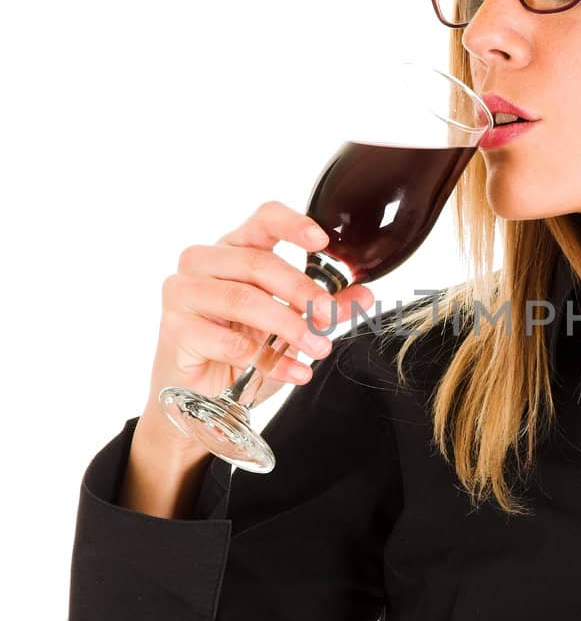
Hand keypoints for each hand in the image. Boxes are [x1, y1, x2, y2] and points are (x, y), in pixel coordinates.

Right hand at [147, 199, 372, 413]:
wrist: (203, 399)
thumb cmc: (242, 353)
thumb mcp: (292, 327)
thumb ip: (324, 307)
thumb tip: (364, 295)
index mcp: (234, 249)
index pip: (262, 220)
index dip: (292, 224)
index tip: (322, 241)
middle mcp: (203, 262)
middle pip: (258, 263)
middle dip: (302, 291)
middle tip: (331, 316)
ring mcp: (183, 292)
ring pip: (243, 300)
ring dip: (287, 326)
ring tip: (318, 348)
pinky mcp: (175, 328)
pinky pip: (228, 341)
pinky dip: (268, 360)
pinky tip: (294, 372)